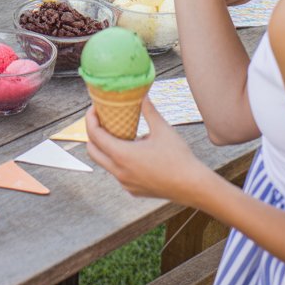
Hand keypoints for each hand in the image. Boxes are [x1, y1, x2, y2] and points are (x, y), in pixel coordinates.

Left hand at [85, 101, 206, 204]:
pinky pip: (118, 173)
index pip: (95, 135)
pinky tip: (133, 150)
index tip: (94, 109)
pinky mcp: (133, 190)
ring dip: (106, 147)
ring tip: (118, 132)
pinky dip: (118, 160)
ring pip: (105, 163)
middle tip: (101, 120)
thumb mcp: (162, 128)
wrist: (193, 186)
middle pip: (93, 151)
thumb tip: (142, 94)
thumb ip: (148, 109)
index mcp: (122, 155)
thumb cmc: (179, 158)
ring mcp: (125, 183)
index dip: (90, 120)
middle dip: (93, 133)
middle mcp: (119, 172)